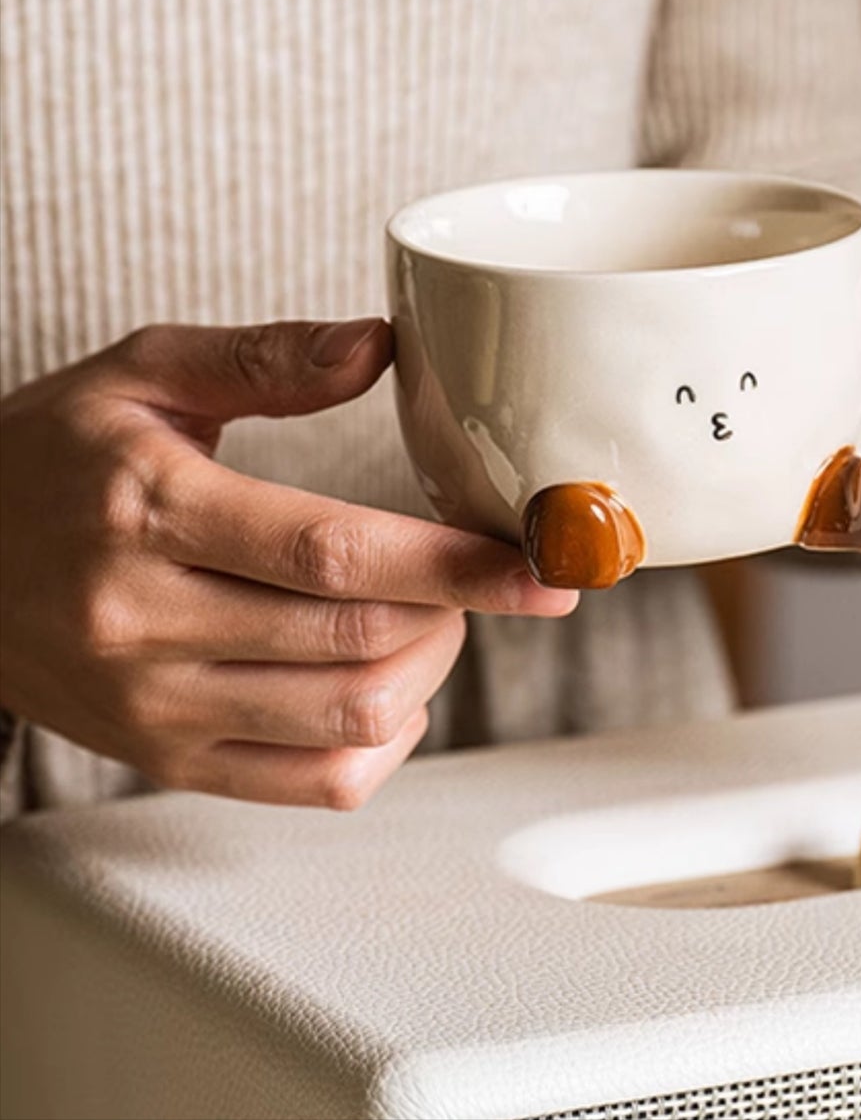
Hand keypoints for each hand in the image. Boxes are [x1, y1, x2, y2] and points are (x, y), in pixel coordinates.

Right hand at [0, 320, 575, 807]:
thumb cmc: (49, 456)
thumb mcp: (141, 373)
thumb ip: (265, 357)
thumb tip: (381, 345)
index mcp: (149, 508)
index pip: (334, 553)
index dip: (455, 564)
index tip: (539, 564)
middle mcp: (144, 619)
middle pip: (357, 641)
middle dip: (459, 611)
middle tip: (486, 573)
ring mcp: (152, 706)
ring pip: (347, 719)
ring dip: (431, 670)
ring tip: (435, 617)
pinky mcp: (163, 760)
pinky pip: (312, 786)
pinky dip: (383, 742)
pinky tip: (388, 685)